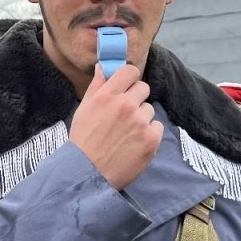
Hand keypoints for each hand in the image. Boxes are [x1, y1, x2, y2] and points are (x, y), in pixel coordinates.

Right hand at [68, 62, 163, 191]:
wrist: (88, 173)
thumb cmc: (83, 141)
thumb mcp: (84, 109)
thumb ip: (97, 86)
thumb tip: (103, 67)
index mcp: (107, 95)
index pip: (130, 71)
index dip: (129, 78)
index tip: (127, 86)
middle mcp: (125, 105)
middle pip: (144, 88)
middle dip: (136, 98)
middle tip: (125, 114)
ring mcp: (140, 122)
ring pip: (149, 109)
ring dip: (141, 118)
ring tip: (126, 133)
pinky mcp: (151, 138)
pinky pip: (157, 126)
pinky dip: (148, 133)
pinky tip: (134, 143)